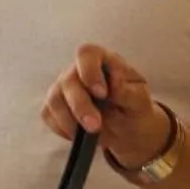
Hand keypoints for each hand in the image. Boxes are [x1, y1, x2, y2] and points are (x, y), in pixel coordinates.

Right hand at [40, 44, 167, 169]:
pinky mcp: (54, 106)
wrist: (126, 127)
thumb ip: (129, 93)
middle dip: (80, 106)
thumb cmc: (133, 107)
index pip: (87, 54)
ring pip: (54, 99)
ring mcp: (63, 87)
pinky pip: (49, 115)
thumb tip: (115, 85)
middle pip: (68, 81)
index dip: (90, 71)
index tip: (102, 93)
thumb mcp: (140, 100)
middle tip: (95, 126)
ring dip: (70, 121)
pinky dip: (63, 128)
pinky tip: (80, 135)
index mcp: (102, 60)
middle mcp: (78, 70)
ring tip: (90, 134)